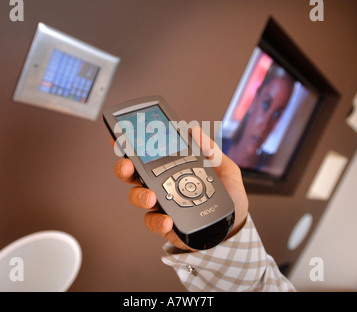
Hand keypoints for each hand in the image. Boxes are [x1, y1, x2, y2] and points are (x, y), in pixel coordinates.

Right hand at [112, 126, 248, 250]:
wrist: (234, 225)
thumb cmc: (228, 197)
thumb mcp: (225, 169)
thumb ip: (210, 150)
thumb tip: (195, 130)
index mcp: (173, 168)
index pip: (148, 154)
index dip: (131, 145)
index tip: (121, 137)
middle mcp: (162, 184)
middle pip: (134, 174)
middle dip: (124, 167)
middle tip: (127, 166)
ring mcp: (162, 204)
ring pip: (138, 196)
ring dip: (139, 195)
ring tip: (151, 197)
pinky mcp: (165, 223)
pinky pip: (152, 221)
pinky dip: (157, 220)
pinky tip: (167, 219)